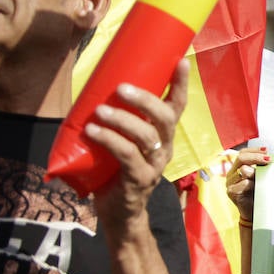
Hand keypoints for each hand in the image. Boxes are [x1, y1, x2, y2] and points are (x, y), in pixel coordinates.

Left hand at [88, 58, 187, 233]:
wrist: (118, 213)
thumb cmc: (115, 170)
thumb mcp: (121, 140)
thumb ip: (115, 119)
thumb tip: (91, 86)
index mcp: (163, 135)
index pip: (177, 106)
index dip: (181, 84)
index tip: (181, 61)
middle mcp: (164, 148)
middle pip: (166, 118)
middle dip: (145, 100)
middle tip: (121, 89)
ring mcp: (154, 165)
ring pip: (146, 136)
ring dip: (123, 120)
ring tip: (100, 111)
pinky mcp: (139, 179)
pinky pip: (127, 155)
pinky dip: (109, 140)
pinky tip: (93, 131)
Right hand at [225, 147, 271, 221]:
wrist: (254, 213)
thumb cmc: (258, 194)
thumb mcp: (261, 179)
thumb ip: (261, 169)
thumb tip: (269, 158)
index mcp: (237, 168)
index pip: (243, 153)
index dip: (254, 150)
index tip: (267, 151)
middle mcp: (232, 174)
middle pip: (241, 158)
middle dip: (256, 157)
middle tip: (269, 160)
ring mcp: (229, 183)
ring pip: (242, 170)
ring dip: (256, 171)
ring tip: (266, 174)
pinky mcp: (231, 192)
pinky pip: (243, 183)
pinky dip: (252, 183)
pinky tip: (258, 186)